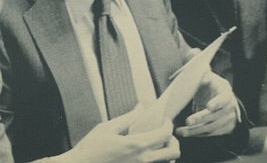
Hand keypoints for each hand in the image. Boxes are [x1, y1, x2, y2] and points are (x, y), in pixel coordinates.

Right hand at [64, 107, 179, 162]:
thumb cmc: (92, 149)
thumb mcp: (108, 128)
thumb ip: (128, 118)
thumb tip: (141, 108)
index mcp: (136, 145)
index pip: (164, 133)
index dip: (168, 124)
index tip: (165, 120)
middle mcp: (143, 161)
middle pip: (173, 153)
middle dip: (173, 141)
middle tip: (164, 134)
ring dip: (166, 153)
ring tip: (156, 146)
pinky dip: (157, 162)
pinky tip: (147, 155)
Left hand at [176, 71, 238, 137]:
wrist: (220, 95)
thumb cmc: (210, 84)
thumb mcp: (208, 77)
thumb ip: (202, 76)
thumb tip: (192, 75)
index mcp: (225, 91)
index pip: (223, 98)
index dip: (216, 102)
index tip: (208, 106)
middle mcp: (230, 107)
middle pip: (215, 116)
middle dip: (200, 119)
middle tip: (187, 121)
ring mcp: (229, 119)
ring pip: (211, 127)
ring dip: (196, 130)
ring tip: (181, 131)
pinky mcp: (225, 129)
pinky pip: (211, 133)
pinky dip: (199, 134)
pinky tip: (188, 133)